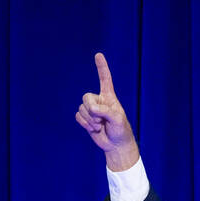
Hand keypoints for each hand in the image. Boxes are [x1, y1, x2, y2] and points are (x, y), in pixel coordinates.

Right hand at [76, 53, 139, 171]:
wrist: (116, 145)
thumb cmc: (121, 130)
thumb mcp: (117, 119)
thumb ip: (105, 111)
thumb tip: (91, 109)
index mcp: (109, 97)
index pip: (105, 79)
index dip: (102, 67)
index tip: (99, 55)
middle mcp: (99, 101)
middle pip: (86, 97)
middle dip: (91, 110)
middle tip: (101, 120)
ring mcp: (92, 110)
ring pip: (82, 108)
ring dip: (90, 120)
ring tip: (100, 126)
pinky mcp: (86, 119)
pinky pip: (78, 116)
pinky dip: (85, 124)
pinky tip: (94, 129)